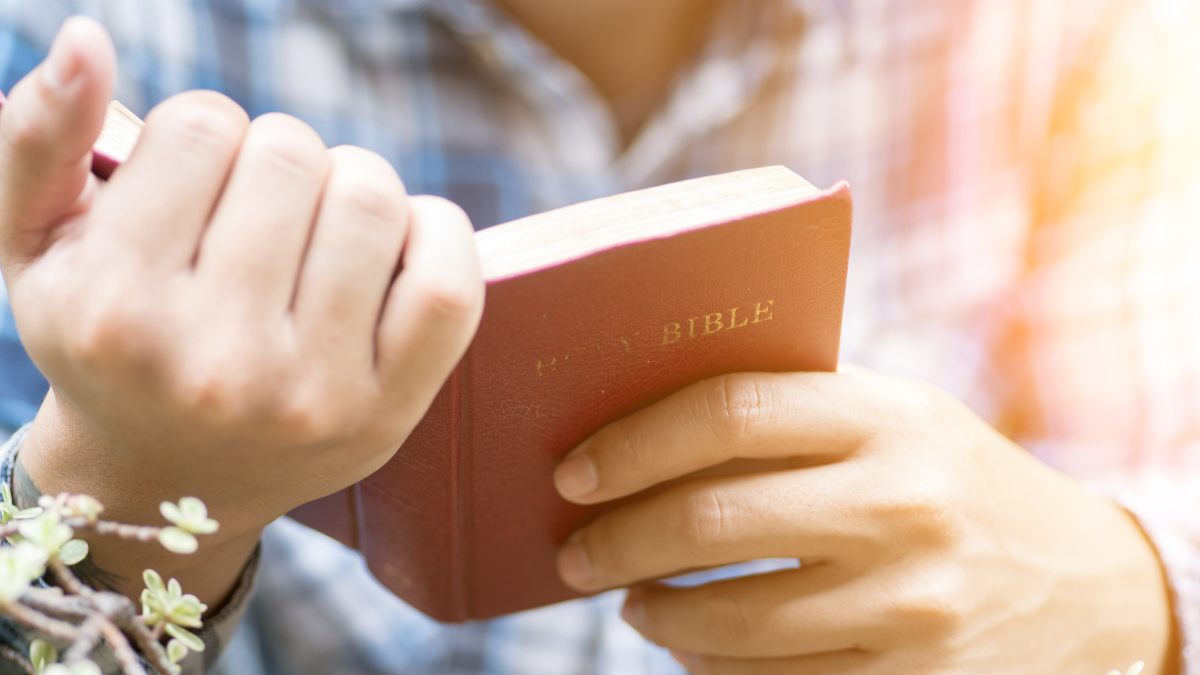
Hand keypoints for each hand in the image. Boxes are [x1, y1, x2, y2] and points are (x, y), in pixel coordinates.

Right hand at [0, 18, 482, 605]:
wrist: (170, 485)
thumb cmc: (108, 346)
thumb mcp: (37, 251)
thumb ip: (39, 140)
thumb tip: (85, 40)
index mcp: (117, 309)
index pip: (204, 126)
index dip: (208, 135)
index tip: (196, 185)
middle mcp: (214, 361)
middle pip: (292, 153)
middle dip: (279, 160)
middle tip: (261, 211)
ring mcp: (310, 392)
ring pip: (370, 198)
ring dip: (352, 187)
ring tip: (319, 229)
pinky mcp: (388, 412)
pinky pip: (448, 283)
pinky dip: (436, 234)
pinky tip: (399, 242)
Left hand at [554, 370, 1177, 673]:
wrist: (1082, 580)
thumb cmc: (950, 479)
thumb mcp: (894, 418)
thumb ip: (791, 412)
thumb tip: (637, 427)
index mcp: (887, 418)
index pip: (728, 412)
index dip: (633, 443)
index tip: (574, 472)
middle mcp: (903, 506)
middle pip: (710, 521)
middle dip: (616, 542)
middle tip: (575, 551)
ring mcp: (912, 604)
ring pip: (729, 621)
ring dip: (654, 613)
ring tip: (630, 598)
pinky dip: (707, 665)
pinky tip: (689, 642)